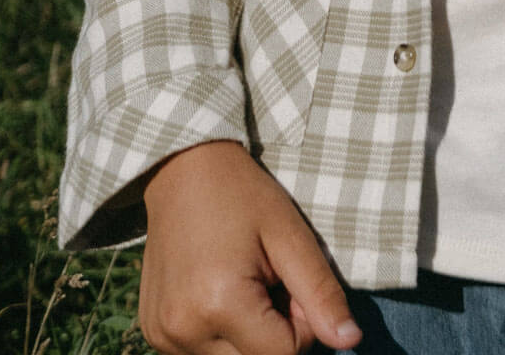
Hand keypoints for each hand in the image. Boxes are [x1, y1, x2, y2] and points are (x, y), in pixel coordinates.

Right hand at [138, 139, 360, 353]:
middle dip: (275, 332)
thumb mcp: (289, 235)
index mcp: (219, 304)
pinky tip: (218, 290)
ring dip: (248, 333)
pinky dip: (221, 331)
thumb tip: (350, 341)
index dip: (302, 323)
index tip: (290, 278)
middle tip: (270, 277)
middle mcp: (183, 330)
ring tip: (243, 280)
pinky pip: (203, 351)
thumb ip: (320, 292)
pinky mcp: (153, 332)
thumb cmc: (242, 195)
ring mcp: (163, 335)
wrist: (183, 168)